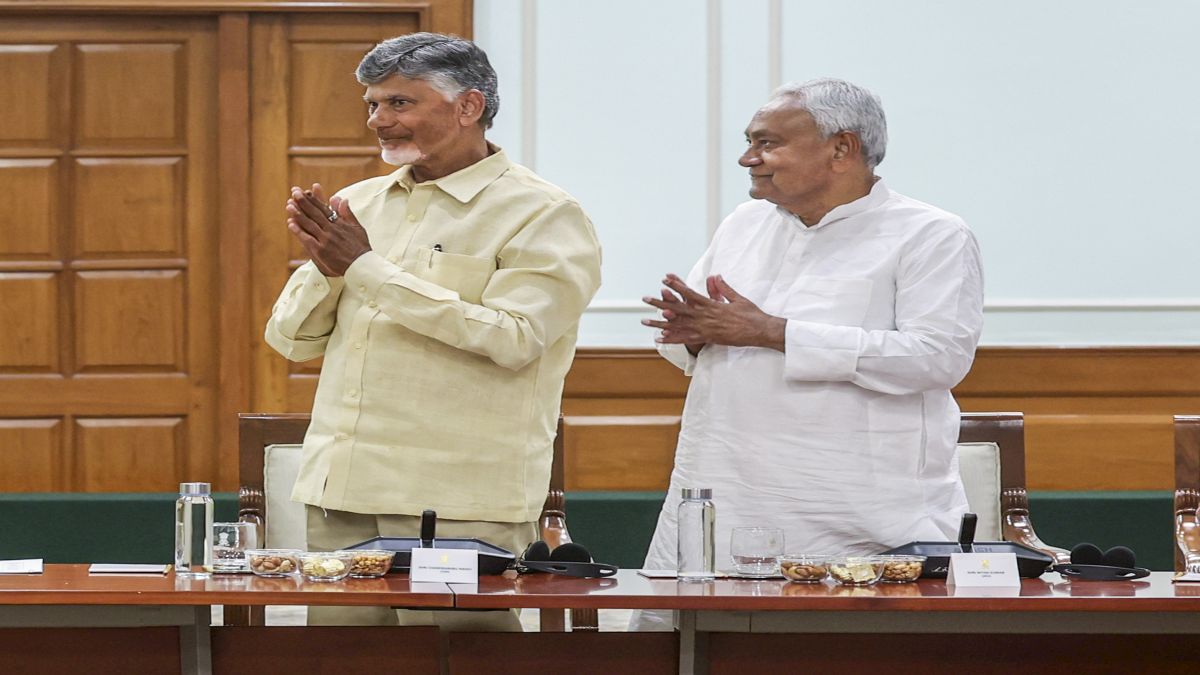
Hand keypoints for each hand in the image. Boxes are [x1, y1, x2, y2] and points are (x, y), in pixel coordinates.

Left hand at [286, 183, 371, 276]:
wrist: (361, 266)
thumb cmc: (361, 248)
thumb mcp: (357, 228)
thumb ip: (348, 213)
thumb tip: (342, 199)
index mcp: (340, 223)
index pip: (324, 208)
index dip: (313, 199)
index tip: (305, 191)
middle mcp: (332, 230)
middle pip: (315, 213)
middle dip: (303, 202)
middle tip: (294, 192)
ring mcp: (325, 240)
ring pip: (309, 224)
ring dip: (298, 214)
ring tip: (289, 205)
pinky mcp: (321, 251)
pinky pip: (307, 239)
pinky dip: (299, 231)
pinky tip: (291, 223)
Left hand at [641, 273, 785, 351]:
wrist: (759, 330)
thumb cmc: (751, 314)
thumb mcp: (737, 298)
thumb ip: (724, 288)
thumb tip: (715, 276)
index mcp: (711, 304)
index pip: (689, 293)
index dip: (676, 285)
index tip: (664, 279)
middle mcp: (705, 315)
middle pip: (678, 308)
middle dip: (660, 302)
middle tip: (644, 298)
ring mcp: (705, 328)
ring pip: (678, 325)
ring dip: (660, 323)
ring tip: (644, 321)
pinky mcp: (708, 338)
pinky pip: (686, 339)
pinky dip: (672, 338)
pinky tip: (660, 339)